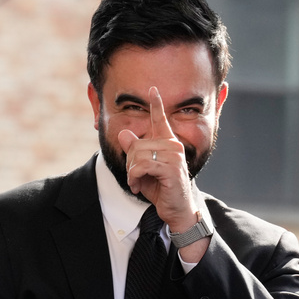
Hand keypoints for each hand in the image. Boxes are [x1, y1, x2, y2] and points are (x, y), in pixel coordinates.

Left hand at [117, 86, 196, 233]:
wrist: (175, 208)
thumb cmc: (160, 188)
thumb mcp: (142, 168)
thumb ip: (133, 151)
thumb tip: (123, 133)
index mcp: (167, 143)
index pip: (161, 119)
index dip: (156, 104)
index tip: (152, 89)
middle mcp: (173, 145)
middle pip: (137, 145)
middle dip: (129, 163)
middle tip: (134, 177)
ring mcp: (174, 156)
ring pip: (138, 155)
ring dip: (131, 173)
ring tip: (137, 183)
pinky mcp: (171, 169)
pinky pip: (141, 166)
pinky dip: (134, 177)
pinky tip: (138, 186)